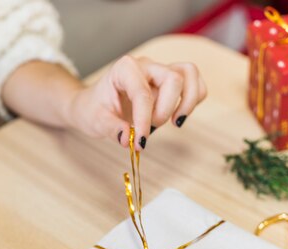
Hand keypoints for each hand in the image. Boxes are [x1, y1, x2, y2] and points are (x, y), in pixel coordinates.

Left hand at [69, 55, 206, 149]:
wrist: (94, 104)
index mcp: (125, 69)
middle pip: (173, 79)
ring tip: (175, 122)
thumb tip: (127, 139)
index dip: (144, 121)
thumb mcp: (96, 121)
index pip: (143, 93)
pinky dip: (193, 100)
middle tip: (150, 129)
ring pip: (190, 74)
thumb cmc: (94, 108)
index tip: (139, 143)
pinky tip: (178, 117)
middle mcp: (146, 66)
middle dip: (164, 111)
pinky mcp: (169, 83)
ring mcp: (160, 72)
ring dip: (187, 102)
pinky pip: (193, 83)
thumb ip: (112, 129)